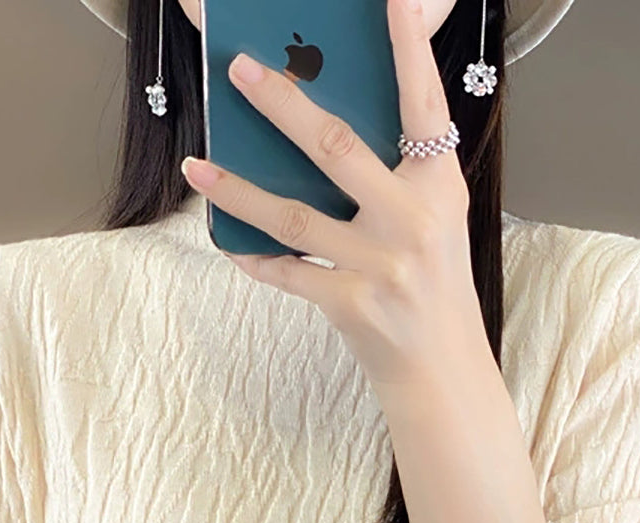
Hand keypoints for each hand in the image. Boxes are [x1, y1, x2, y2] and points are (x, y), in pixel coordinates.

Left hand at [180, 0, 488, 404]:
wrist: (442, 369)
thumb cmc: (435, 286)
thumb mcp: (434, 218)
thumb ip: (396, 174)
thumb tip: (320, 129)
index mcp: (439, 186)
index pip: (424, 104)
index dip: (408, 49)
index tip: (393, 0)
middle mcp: (412, 221)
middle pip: (336, 146)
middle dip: (282, 102)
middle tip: (240, 69)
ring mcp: (379, 265)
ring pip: (293, 214)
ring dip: (238, 188)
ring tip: (197, 164)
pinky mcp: (349, 304)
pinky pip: (286, 272)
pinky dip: (254, 257)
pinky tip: (227, 240)